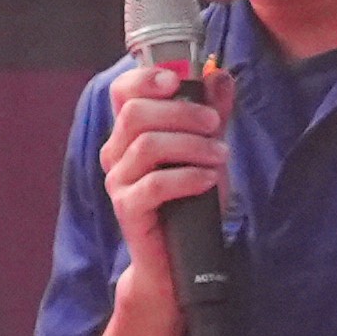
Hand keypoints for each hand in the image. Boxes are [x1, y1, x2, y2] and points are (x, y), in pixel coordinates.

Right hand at [97, 60, 227, 330]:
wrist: (178, 259)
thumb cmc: (189, 202)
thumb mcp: (207, 149)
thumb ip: (212, 113)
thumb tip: (220, 76)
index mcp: (129, 133)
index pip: (122, 92)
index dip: (145, 79)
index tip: (177, 80)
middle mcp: (116, 153)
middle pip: (136, 113)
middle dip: (182, 112)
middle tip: (215, 124)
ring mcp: (118, 181)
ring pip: (147, 145)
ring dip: (192, 146)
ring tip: (220, 156)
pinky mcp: (128, 208)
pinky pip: (155, 184)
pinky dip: (188, 177)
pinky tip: (209, 180)